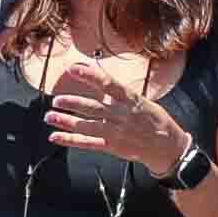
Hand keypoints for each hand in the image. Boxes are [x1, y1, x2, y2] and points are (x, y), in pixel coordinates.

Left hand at [48, 68, 200, 178]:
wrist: (167, 146)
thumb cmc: (154, 120)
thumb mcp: (141, 100)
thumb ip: (119, 92)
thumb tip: (99, 78)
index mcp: (130, 100)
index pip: (107, 84)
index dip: (88, 76)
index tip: (72, 69)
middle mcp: (121, 115)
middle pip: (92, 107)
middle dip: (72, 103)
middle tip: (56, 99)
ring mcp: (115, 133)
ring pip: (86, 126)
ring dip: (66, 121)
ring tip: (50, 117)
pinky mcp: (112, 147)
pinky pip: (87, 143)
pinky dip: (70, 140)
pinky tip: (56, 136)